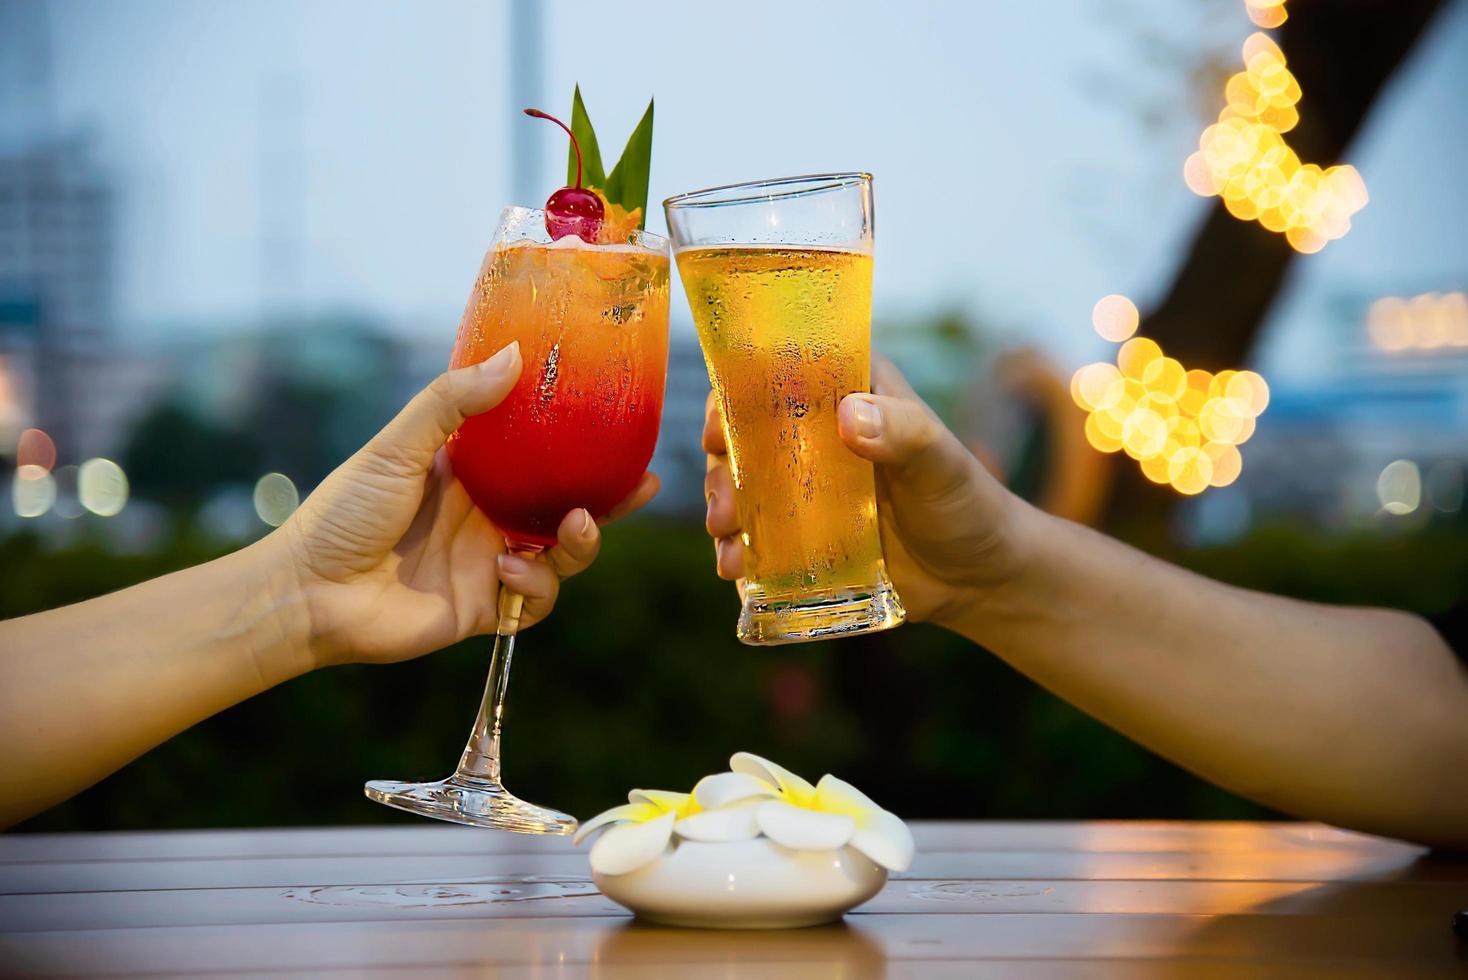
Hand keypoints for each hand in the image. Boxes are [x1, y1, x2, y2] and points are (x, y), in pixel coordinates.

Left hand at [275, 341, 658, 665]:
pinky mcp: (485, 609)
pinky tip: (507, 570)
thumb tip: (514, 355)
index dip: (584, 446)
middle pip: (566, 506)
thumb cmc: (342, 513)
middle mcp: (488, 516)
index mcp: (472, 473)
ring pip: (563, 555)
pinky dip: (535, 584)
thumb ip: (453, 401)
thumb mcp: (398, 446)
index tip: (622, 429)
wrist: (309, 592)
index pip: (541, 455)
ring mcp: (489, 563)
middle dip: (608, 501)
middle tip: (638, 486)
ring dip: (580, 543)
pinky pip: (536, 600)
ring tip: (574, 527)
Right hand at [703, 354, 1022, 625]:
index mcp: (847, 392)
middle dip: (721, 467)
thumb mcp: (941, 462)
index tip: (720, 428)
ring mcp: (802, 487)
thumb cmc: (967, 504)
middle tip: (724, 505)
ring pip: (739, 484)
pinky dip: (736, 548)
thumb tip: (847, 415)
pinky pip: (753, 535)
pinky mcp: (799, 535)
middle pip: (743, 433)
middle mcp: (816, 434)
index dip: (735, 391)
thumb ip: (904, 432)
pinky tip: (734, 568)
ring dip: (721, 509)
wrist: (977, 579)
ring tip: (727, 543)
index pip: (777, 371)